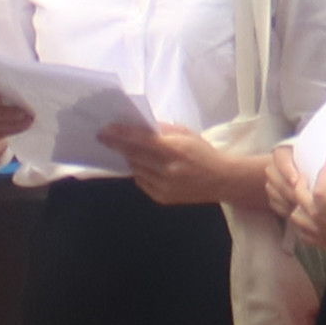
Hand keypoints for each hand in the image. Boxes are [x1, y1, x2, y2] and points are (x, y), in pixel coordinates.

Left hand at [113, 121, 269, 208]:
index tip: (105, 130)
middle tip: (103, 137)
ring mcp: (164, 187)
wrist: (222, 180)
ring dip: (130, 159)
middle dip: (117, 146)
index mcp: (175, 150)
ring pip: (136, 169)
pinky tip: (145, 166)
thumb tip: (137, 126)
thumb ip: (161, 130)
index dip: (121, 135)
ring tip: (129, 150)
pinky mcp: (162, 198)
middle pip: (134, 156)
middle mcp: (167, 171)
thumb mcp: (185, 134)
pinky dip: (139, 172)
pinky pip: (141, 182)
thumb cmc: (203, 153)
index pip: (141, 141)